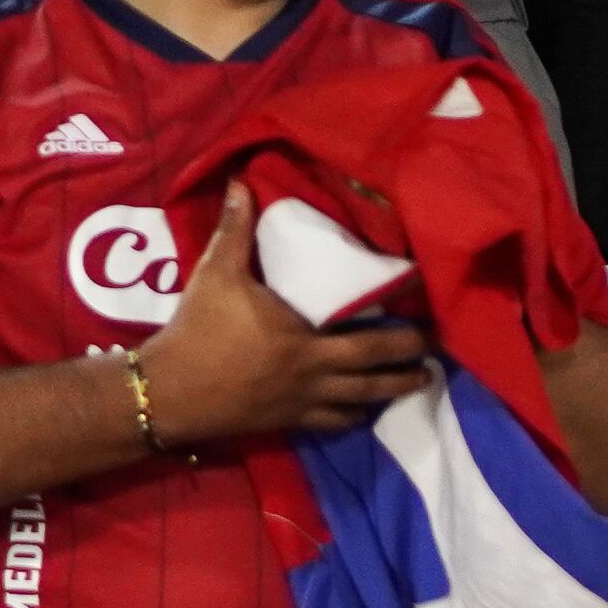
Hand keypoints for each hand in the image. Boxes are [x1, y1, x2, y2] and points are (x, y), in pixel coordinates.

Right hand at [135, 184, 433, 443]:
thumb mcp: (215, 273)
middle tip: (439, 355)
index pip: (370, 339)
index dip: (405, 333)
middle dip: (409, 365)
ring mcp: (300, 404)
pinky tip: (362, 412)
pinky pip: (329, 425)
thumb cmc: (198, 330)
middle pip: (374, 374)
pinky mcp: (285, 423)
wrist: (168, 392)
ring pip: (358, 403)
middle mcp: (312, 375)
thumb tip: (244, 182)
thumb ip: (236, 230)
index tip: (430, 320)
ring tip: (417, 383)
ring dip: (390, 393)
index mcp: (305, 340)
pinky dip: (352, 417)